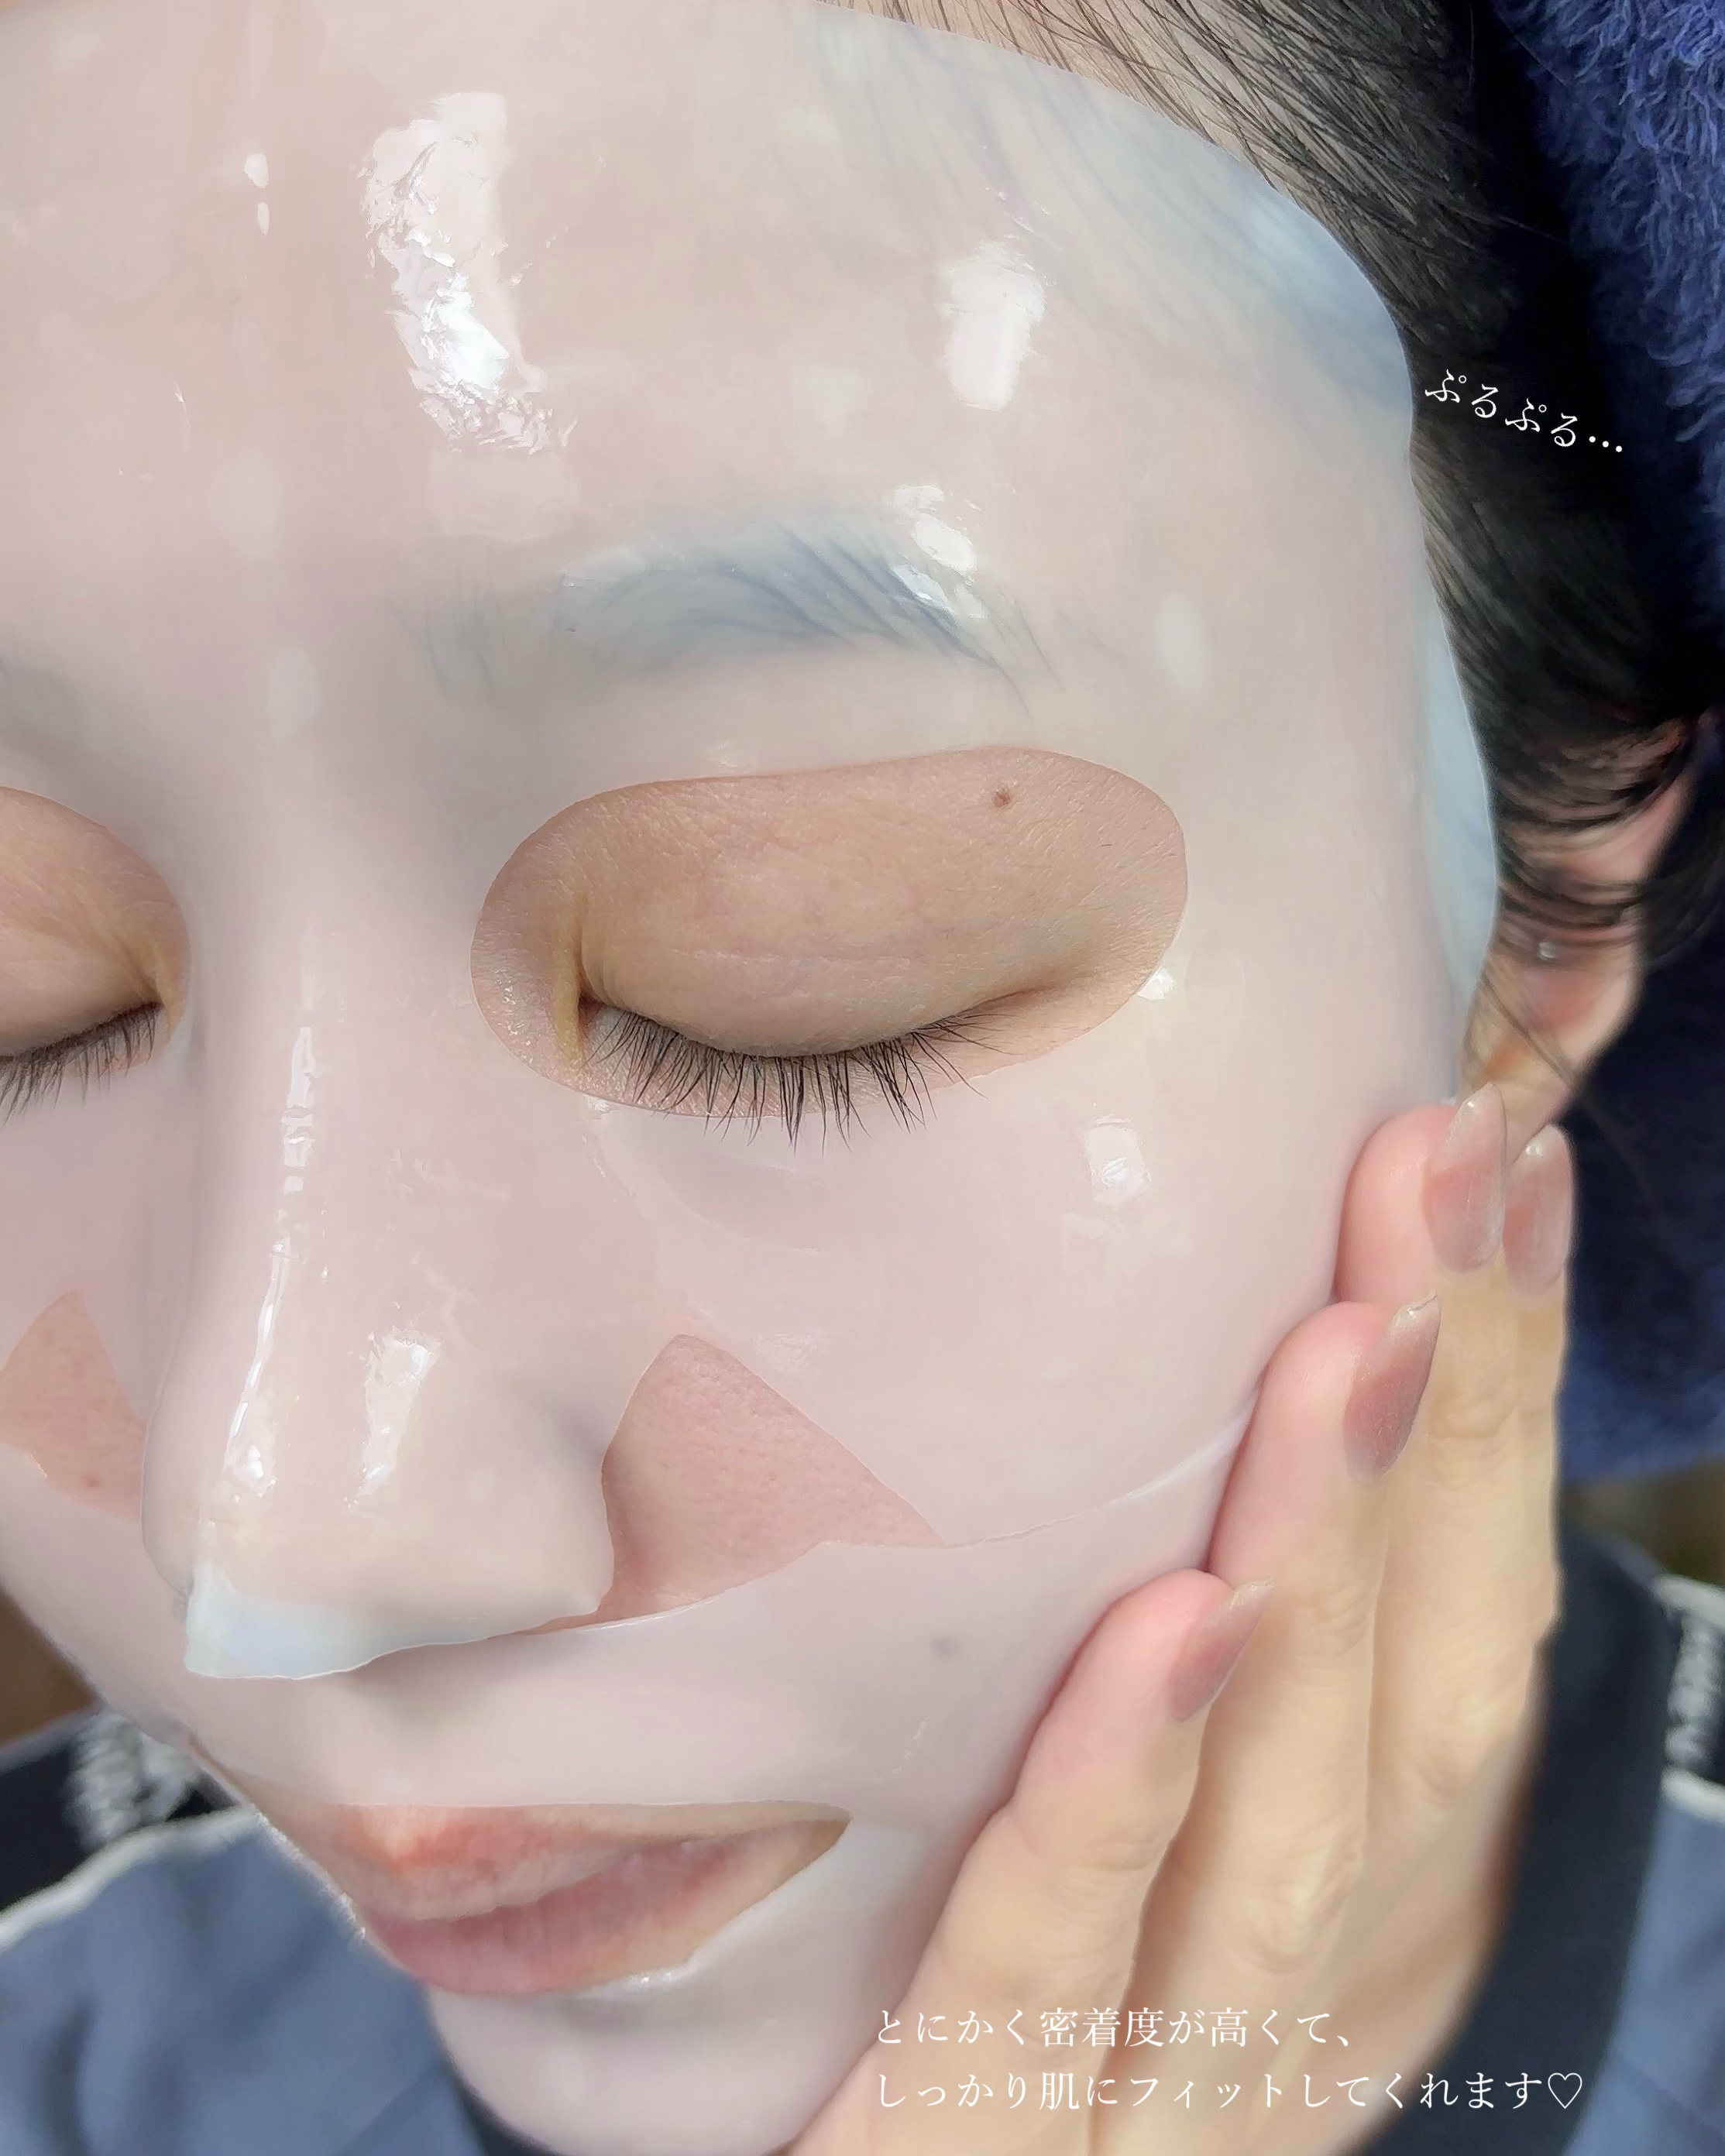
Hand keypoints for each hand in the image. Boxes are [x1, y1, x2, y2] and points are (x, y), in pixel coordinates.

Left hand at [795, 1087, 1571, 2153]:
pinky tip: (1177, 1624)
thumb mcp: (1129, 1827)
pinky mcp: (978, 2148)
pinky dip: (1125, 1787)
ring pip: (1285, 1824)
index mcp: (1341, 1899)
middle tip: (1440, 1167)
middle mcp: (1300, 1994)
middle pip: (1406, 1700)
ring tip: (1355, 1343)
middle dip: (1439, 1425)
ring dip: (1330, 1562)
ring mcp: (1166, 2099)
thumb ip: (1177, 1654)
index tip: (1493, 1164)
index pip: (1454, 1626)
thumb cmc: (993, 2008)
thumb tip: (1215, 1359)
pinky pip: (1054, 1963)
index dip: (1496, 1397)